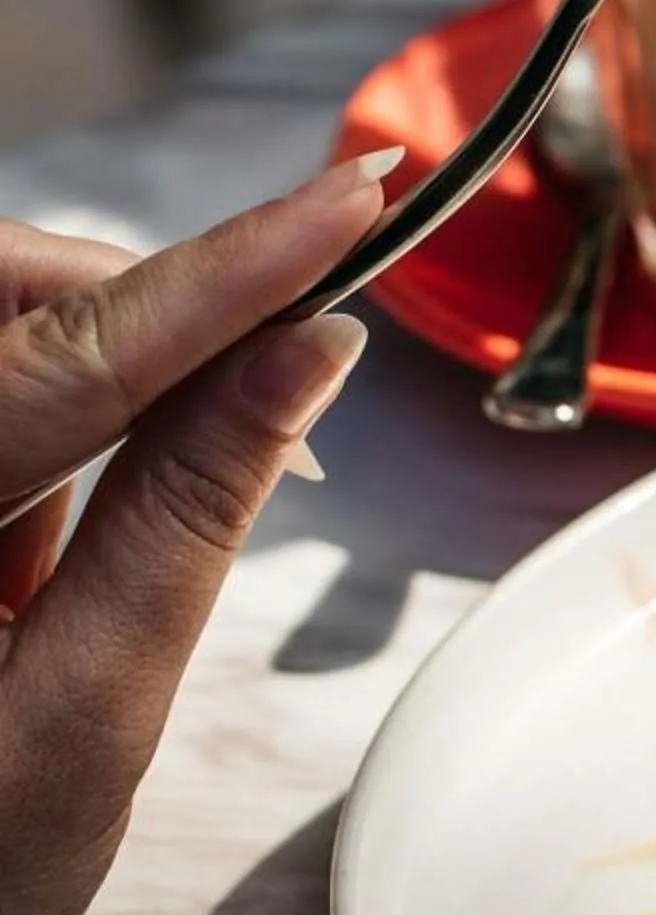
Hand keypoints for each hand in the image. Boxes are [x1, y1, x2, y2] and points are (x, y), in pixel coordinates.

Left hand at [0, 151, 391, 914]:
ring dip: (90, 376)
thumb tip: (305, 356)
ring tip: (82, 561)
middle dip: (142, 308)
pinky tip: (28, 556)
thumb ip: (188, 519)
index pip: (69, 355)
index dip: (230, 268)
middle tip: (272, 385)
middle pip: (5, 298)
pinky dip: (42, 417)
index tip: (359, 197)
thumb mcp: (88, 717)